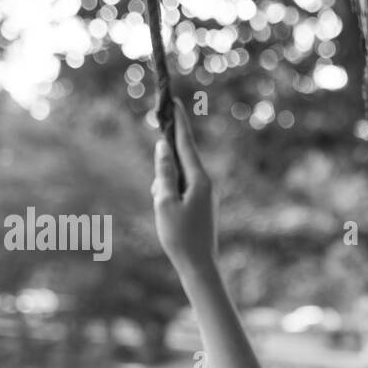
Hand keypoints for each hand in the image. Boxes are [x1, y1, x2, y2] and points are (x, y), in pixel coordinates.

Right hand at [151, 101, 215, 269]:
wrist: (199, 266)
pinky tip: (169, 219)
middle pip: (179, 161)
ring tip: (167, 216)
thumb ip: (163, 172)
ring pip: (177, 178)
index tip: (176, 101)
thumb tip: (163, 147)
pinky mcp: (202, 205)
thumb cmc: (180, 236)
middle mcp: (206, 184)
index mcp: (199, 180)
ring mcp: (205, 195)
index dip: (179, 122)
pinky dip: (169, 197)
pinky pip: (180, 192)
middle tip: (161, 186)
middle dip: (164, 166)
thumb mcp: (164, 201)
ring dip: (164, 188)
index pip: (186, 144)